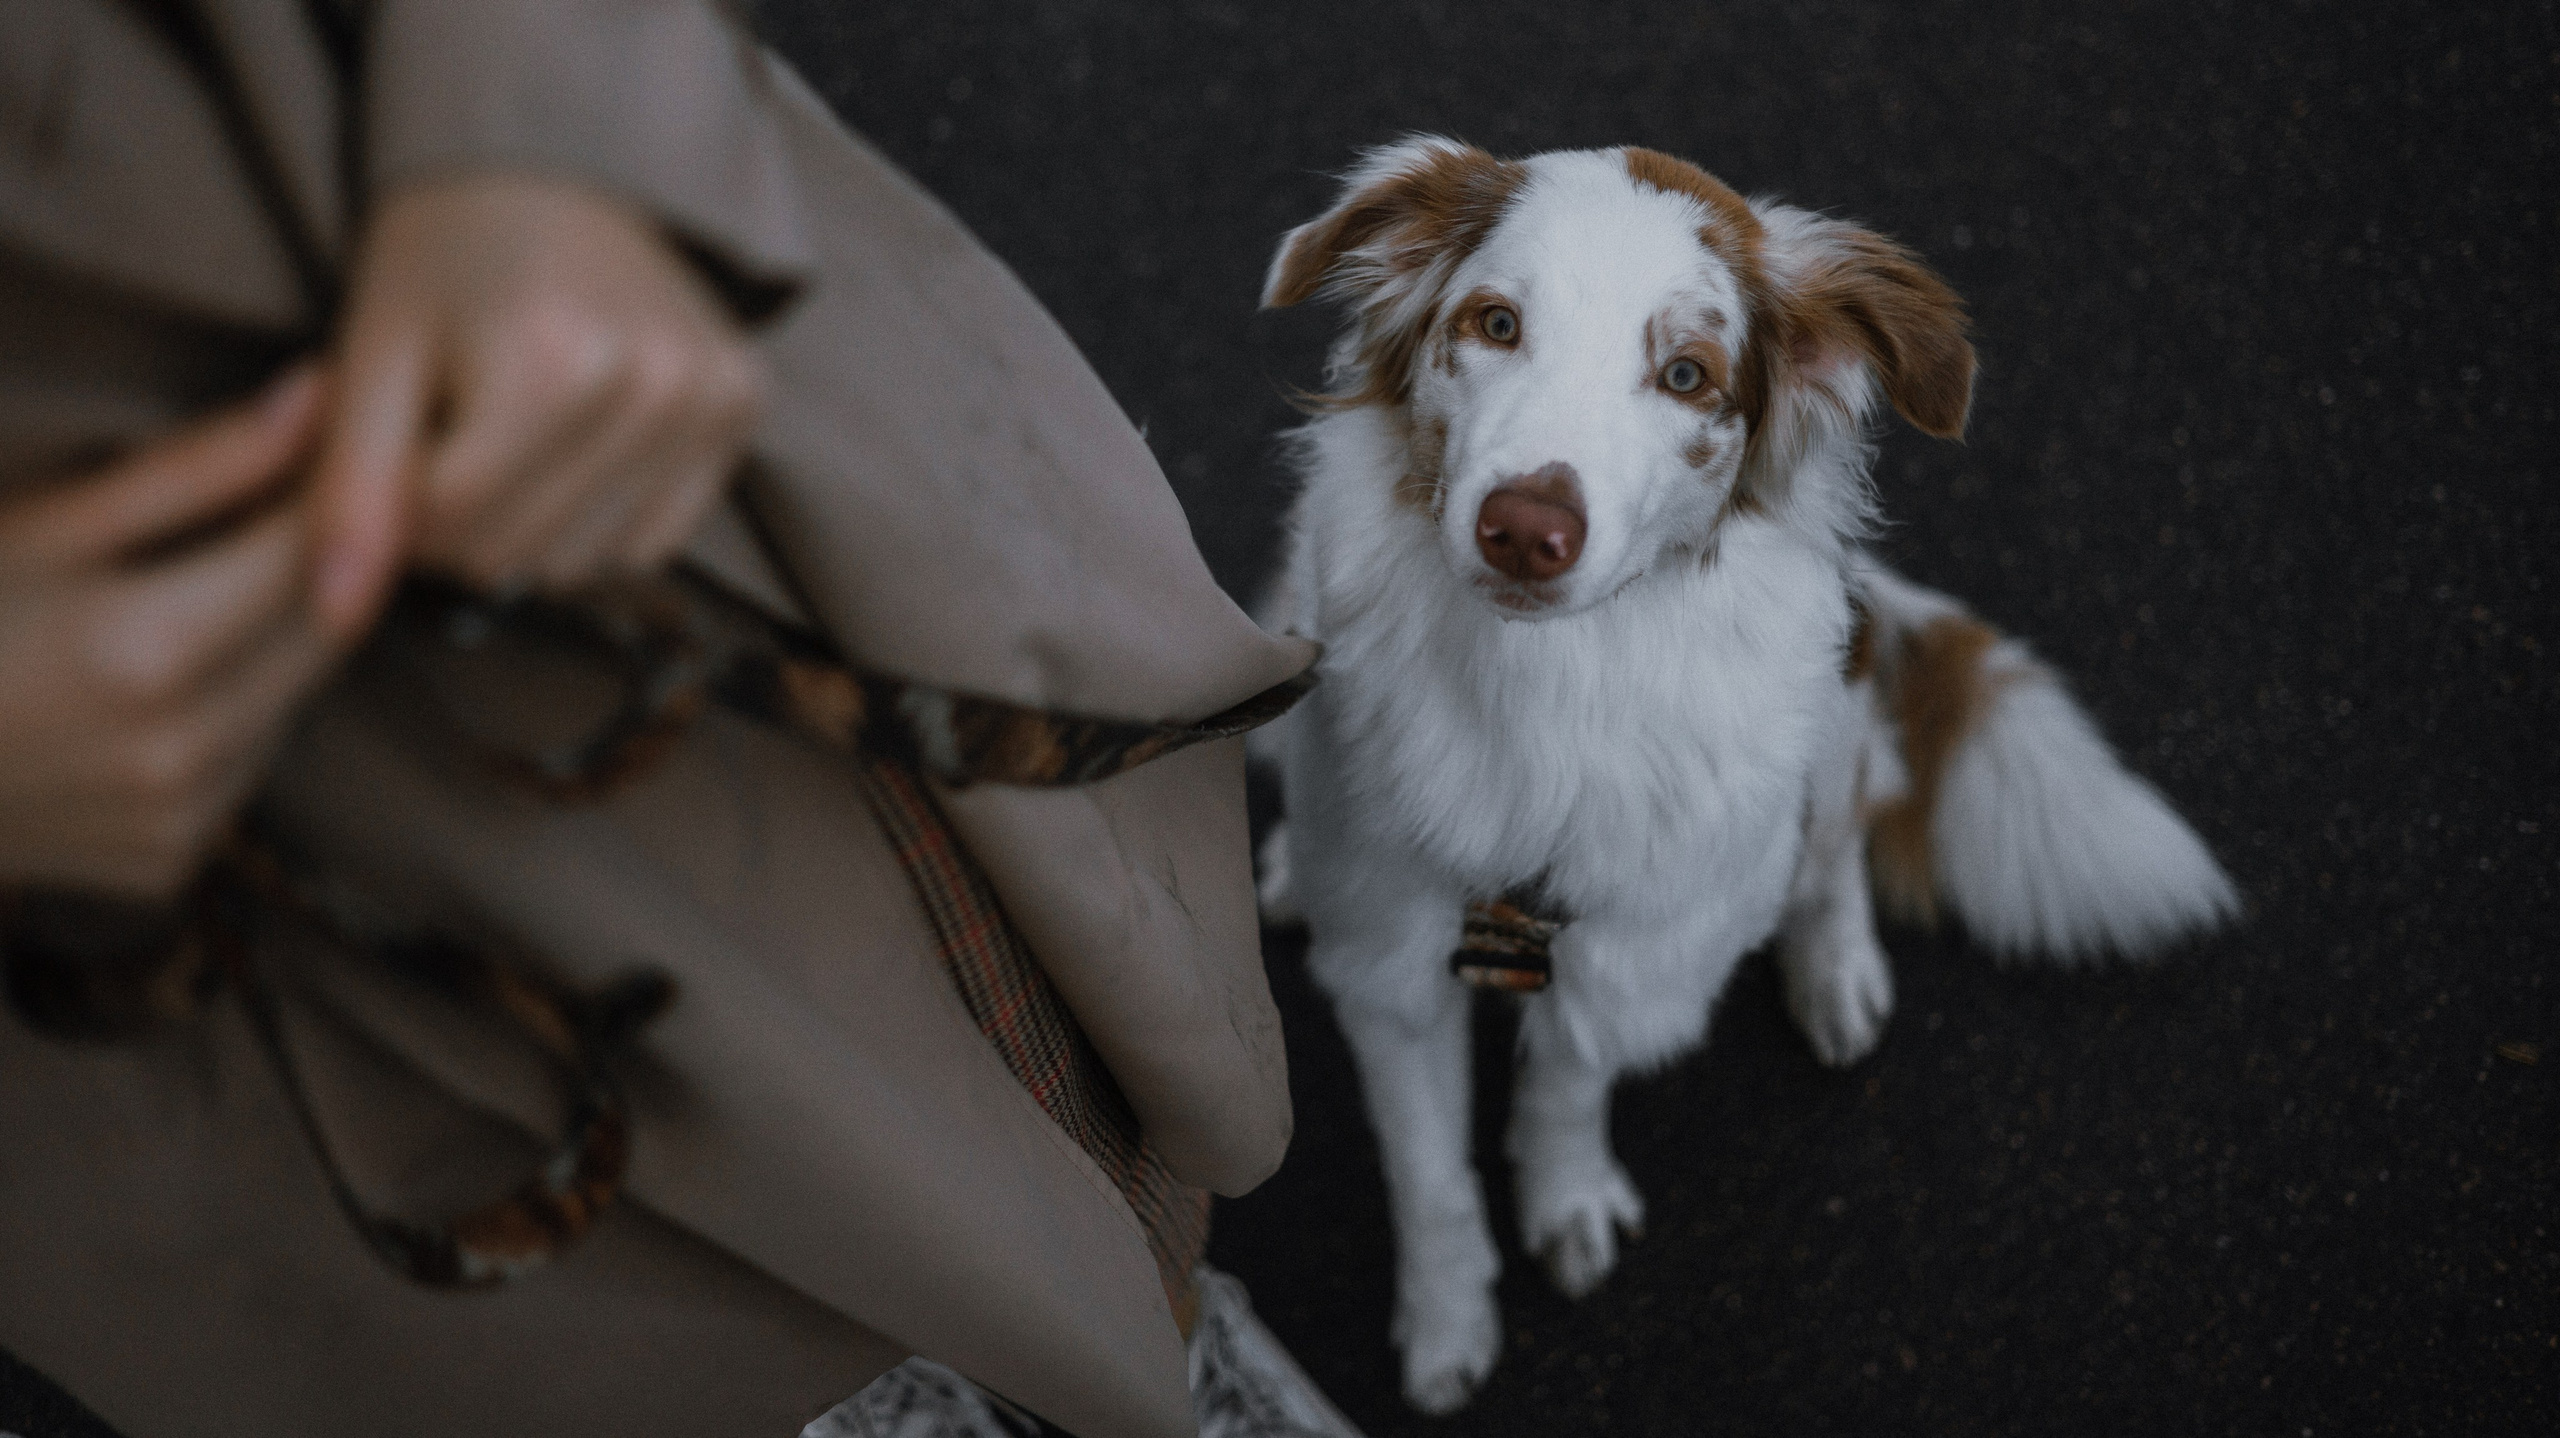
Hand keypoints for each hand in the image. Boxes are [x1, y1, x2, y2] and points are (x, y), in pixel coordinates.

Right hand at [0, 370, 336, 897]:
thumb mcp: (46, 525)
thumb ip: (195, 470)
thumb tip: (318, 393)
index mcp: (149, 650)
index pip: (316, 553)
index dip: (339, 490)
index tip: (340, 446)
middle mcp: (180, 746)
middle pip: (329, 631)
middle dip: (323, 564)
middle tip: (278, 510)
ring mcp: (178, 815)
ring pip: (296, 700)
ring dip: (278, 643)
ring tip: (191, 599)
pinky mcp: (170, 859)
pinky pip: (249, 766)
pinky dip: (233, 718)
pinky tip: (157, 690)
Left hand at [309, 175, 767, 637]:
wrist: (551, 166)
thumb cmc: (446, 255)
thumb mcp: (374, 355)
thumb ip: (352, 488)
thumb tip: (337, 618)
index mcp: (556, 364)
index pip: (455, 524)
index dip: (398, 503)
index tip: (392, 441)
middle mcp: (653, 387)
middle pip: (521, 552)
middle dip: (460, 520)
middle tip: (446, 437)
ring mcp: (711, 401)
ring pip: (585, 561)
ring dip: (527, 526)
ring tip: (507, 440)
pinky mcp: (743, 409)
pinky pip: (654, 540)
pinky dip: (599, 520)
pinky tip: (575, 450)